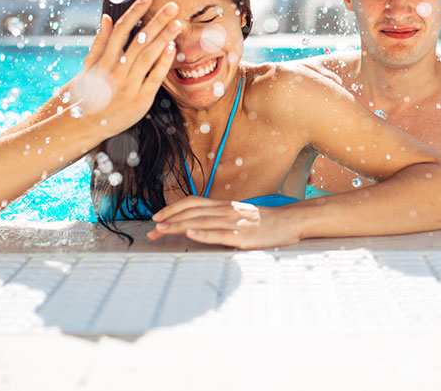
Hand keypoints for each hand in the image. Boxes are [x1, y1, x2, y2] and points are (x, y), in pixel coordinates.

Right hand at [71, 0, 181, 135]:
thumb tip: (107, 18)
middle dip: (157, 21)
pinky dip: (163, 63)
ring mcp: (128, 85)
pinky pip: (154, 78)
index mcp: (104, 59)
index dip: (136, 11)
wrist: (83, 126)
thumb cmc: (87, 95)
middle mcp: (116, 70)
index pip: (123, 28)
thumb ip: (100, 42)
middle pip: (140, 39)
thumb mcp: (89, 67)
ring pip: (148, 56)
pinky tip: (172, 48)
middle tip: (173, 6)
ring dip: (164, 38)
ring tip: (178, 23)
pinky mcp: (140, 100)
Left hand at [147, 196, 302, 248]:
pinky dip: (203, 233)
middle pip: (191, 213)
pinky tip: (191, 233)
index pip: (192, 203)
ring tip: (161, 230)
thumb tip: (203, 223)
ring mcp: (233, 224)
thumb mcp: (240, 214)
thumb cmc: (265, 221)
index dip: (173, 208)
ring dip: (178, 226)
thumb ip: (222, 217)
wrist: (290, 221)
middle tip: (151, 231)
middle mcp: (225, 211)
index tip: (157, 216)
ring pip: (200, 222)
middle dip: (168, 221)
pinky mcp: (242, 237)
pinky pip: (219, 234)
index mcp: (224, 206)